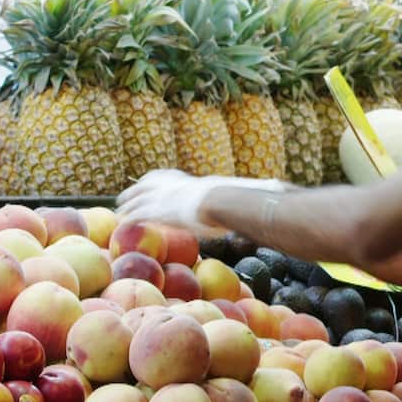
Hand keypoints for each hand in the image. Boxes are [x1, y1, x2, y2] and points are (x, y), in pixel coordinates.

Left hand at [115, 169, 285, 236]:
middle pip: (148, 185)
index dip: (157, 181)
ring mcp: (165, 197)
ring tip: (118, 211)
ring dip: (127, 205)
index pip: (167, 178)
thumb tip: (284, 189)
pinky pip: (138, 215)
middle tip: (124, 196)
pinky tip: (120, 224)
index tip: (150, 183)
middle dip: (136, 190)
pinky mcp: (159, 211)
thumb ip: (258, 193)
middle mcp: (175, 185)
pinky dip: (128, 219)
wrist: (224, 201)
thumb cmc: (237, 200)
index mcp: (191, 182)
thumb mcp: (245, 193)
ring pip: (138, 199)